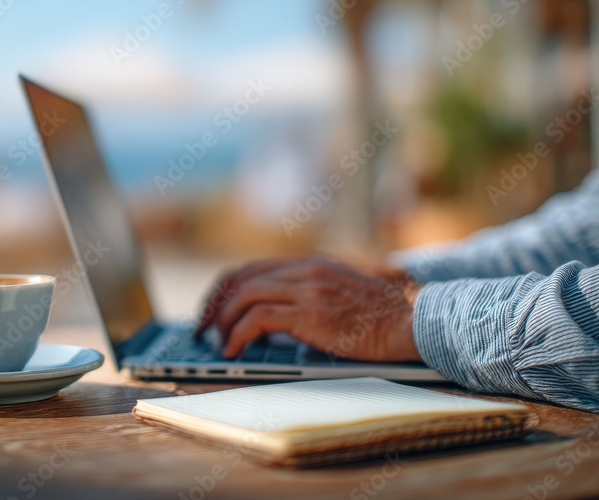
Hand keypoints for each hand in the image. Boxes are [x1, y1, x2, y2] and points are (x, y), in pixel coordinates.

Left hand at [195, 256, 421, 361]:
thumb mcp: (337, 293)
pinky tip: (234, 351)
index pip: (249, 269)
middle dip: (213, 305)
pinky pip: (257, 320)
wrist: (411, 321)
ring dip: (223, 322)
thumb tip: (269, 316)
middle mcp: (302, 270)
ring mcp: (306, 289)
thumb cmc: (377, 317)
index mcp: (307, 264)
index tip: (209, 310)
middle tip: (202, 329)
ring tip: (218, 343)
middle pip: (239, 279)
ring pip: (244, 297)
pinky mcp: (309, 313)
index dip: (223, 290)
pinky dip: (238, 335)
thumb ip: (306, 293)